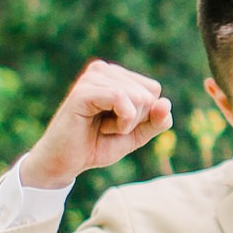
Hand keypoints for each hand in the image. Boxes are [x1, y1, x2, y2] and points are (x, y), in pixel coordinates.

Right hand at [21, 60, 172, 190]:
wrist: (66, 162)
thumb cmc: (97, 145)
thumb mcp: (136, 135)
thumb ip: (156, 121)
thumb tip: (166, 103)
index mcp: (116, 76)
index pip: (153, 90)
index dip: (145, 116)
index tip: (119, 123)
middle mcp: (104, 70)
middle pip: (148, 94)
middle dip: (135, 120)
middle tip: (108, 127)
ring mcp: (92, 77)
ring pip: (138, 97)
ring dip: (126, 123)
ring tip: (102, 126)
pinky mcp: (84, 90)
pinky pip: (121, 99)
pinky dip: (121, 122)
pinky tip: (102, 127)